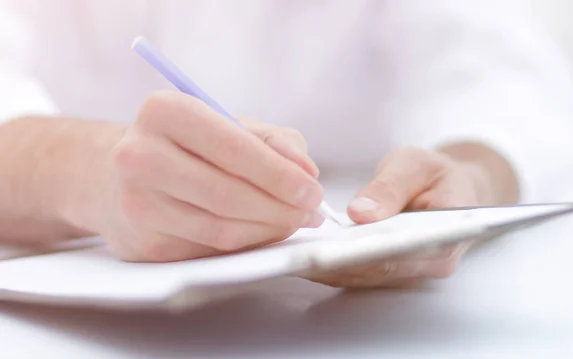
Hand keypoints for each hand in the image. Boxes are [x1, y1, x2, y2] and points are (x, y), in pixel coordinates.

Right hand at [91, 91, 324, 261]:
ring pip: (220, 228)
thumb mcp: (227, 125)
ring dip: (268, 229)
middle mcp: (140, 154)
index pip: (234, 147)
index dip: (280, 175)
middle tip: (311, 213)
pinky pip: (209, 248)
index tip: (313, 192)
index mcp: (165, 111)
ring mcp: (137, 202)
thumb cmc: (185, 146)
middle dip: (281, 208)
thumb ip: (274, 141)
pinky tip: (262, 231)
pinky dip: (246, 243)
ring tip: (293, 222)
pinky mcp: (142, 242)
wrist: (114, 176)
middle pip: (227, 193)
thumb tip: (307, 173)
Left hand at [308, 146, 515, 287]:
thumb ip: (390, 189)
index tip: (334, 250)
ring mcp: (409, 272)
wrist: (450, 188)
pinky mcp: (390, 271)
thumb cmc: (435, 174)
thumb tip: (360, 213)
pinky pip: (359, 272)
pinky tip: (305, 255)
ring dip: (329, 268)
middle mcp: (429, 265)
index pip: (402, 254)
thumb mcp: (415, 166)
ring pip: (364, 276)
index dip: (366, 255)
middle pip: (378, 270)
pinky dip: (332, 265)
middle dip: (338, 264)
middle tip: (300, 255)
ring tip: (294, 255)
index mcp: (445, 239)